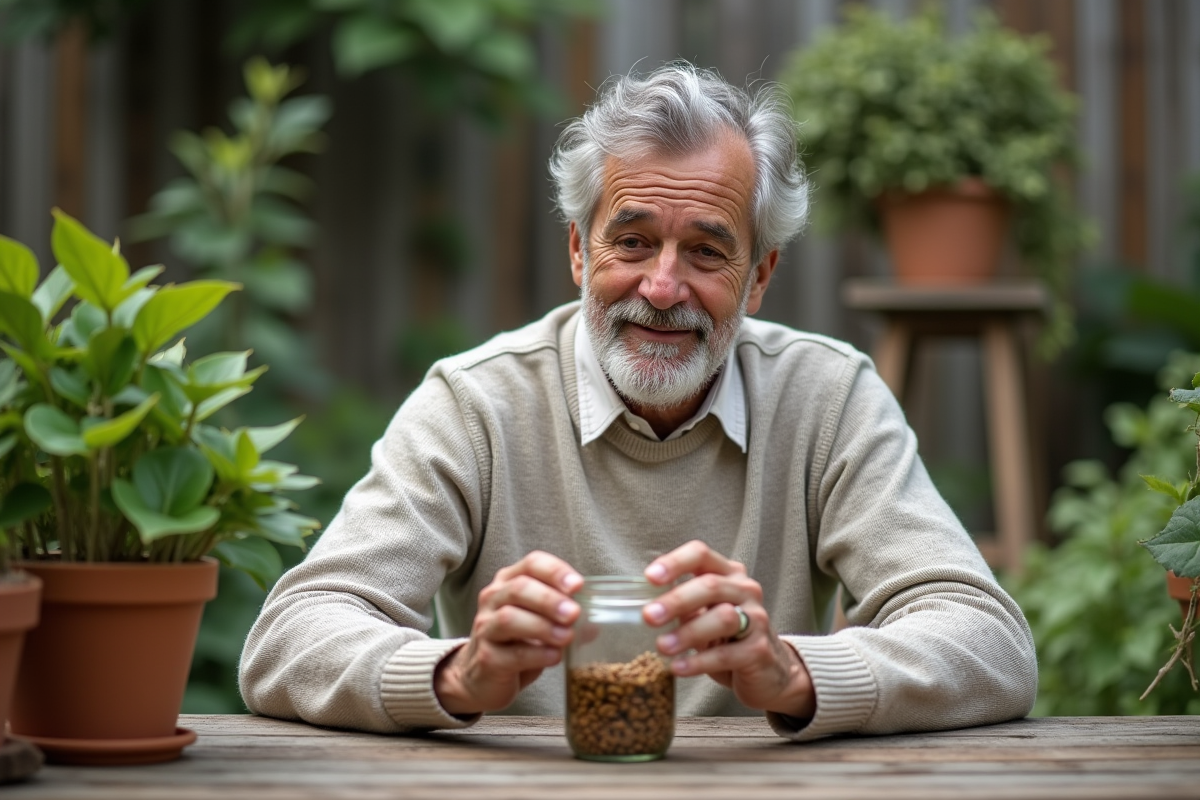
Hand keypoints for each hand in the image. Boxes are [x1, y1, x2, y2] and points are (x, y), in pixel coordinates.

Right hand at [434, 551, 582, 715]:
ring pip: (510, 618)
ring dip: (543, 627)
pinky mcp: (486, 658)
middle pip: (519, 588)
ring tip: (567, 637)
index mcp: (509, 582)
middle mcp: (493, 599)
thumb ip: (565, 617)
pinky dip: (537, 654)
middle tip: (574, 614)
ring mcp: (486, 628)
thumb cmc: (516, 642)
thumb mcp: (540, 622)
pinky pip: (512, 653)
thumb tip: (597, 620)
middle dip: (550, 600)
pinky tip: (554, 656)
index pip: (532, 564)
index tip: (578, 585)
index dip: (555, 571)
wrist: (481, 676)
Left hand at [643, 540, 814, 719]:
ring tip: (662, 647)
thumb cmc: (728, 638)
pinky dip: (698, 661)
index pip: (701, 554)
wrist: (768, 671)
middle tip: (648, 617)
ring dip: (688, 632)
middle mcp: (745, 590)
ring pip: (722, 618)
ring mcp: (757, 619)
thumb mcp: (703, 614)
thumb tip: (643, 603)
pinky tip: (678, 667)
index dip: (675, 562)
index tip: (650, 577)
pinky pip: (726, 655)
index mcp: (728, 574)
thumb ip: (680, 604)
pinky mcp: (759, 650)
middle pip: (710, 585)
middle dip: (675, 600)